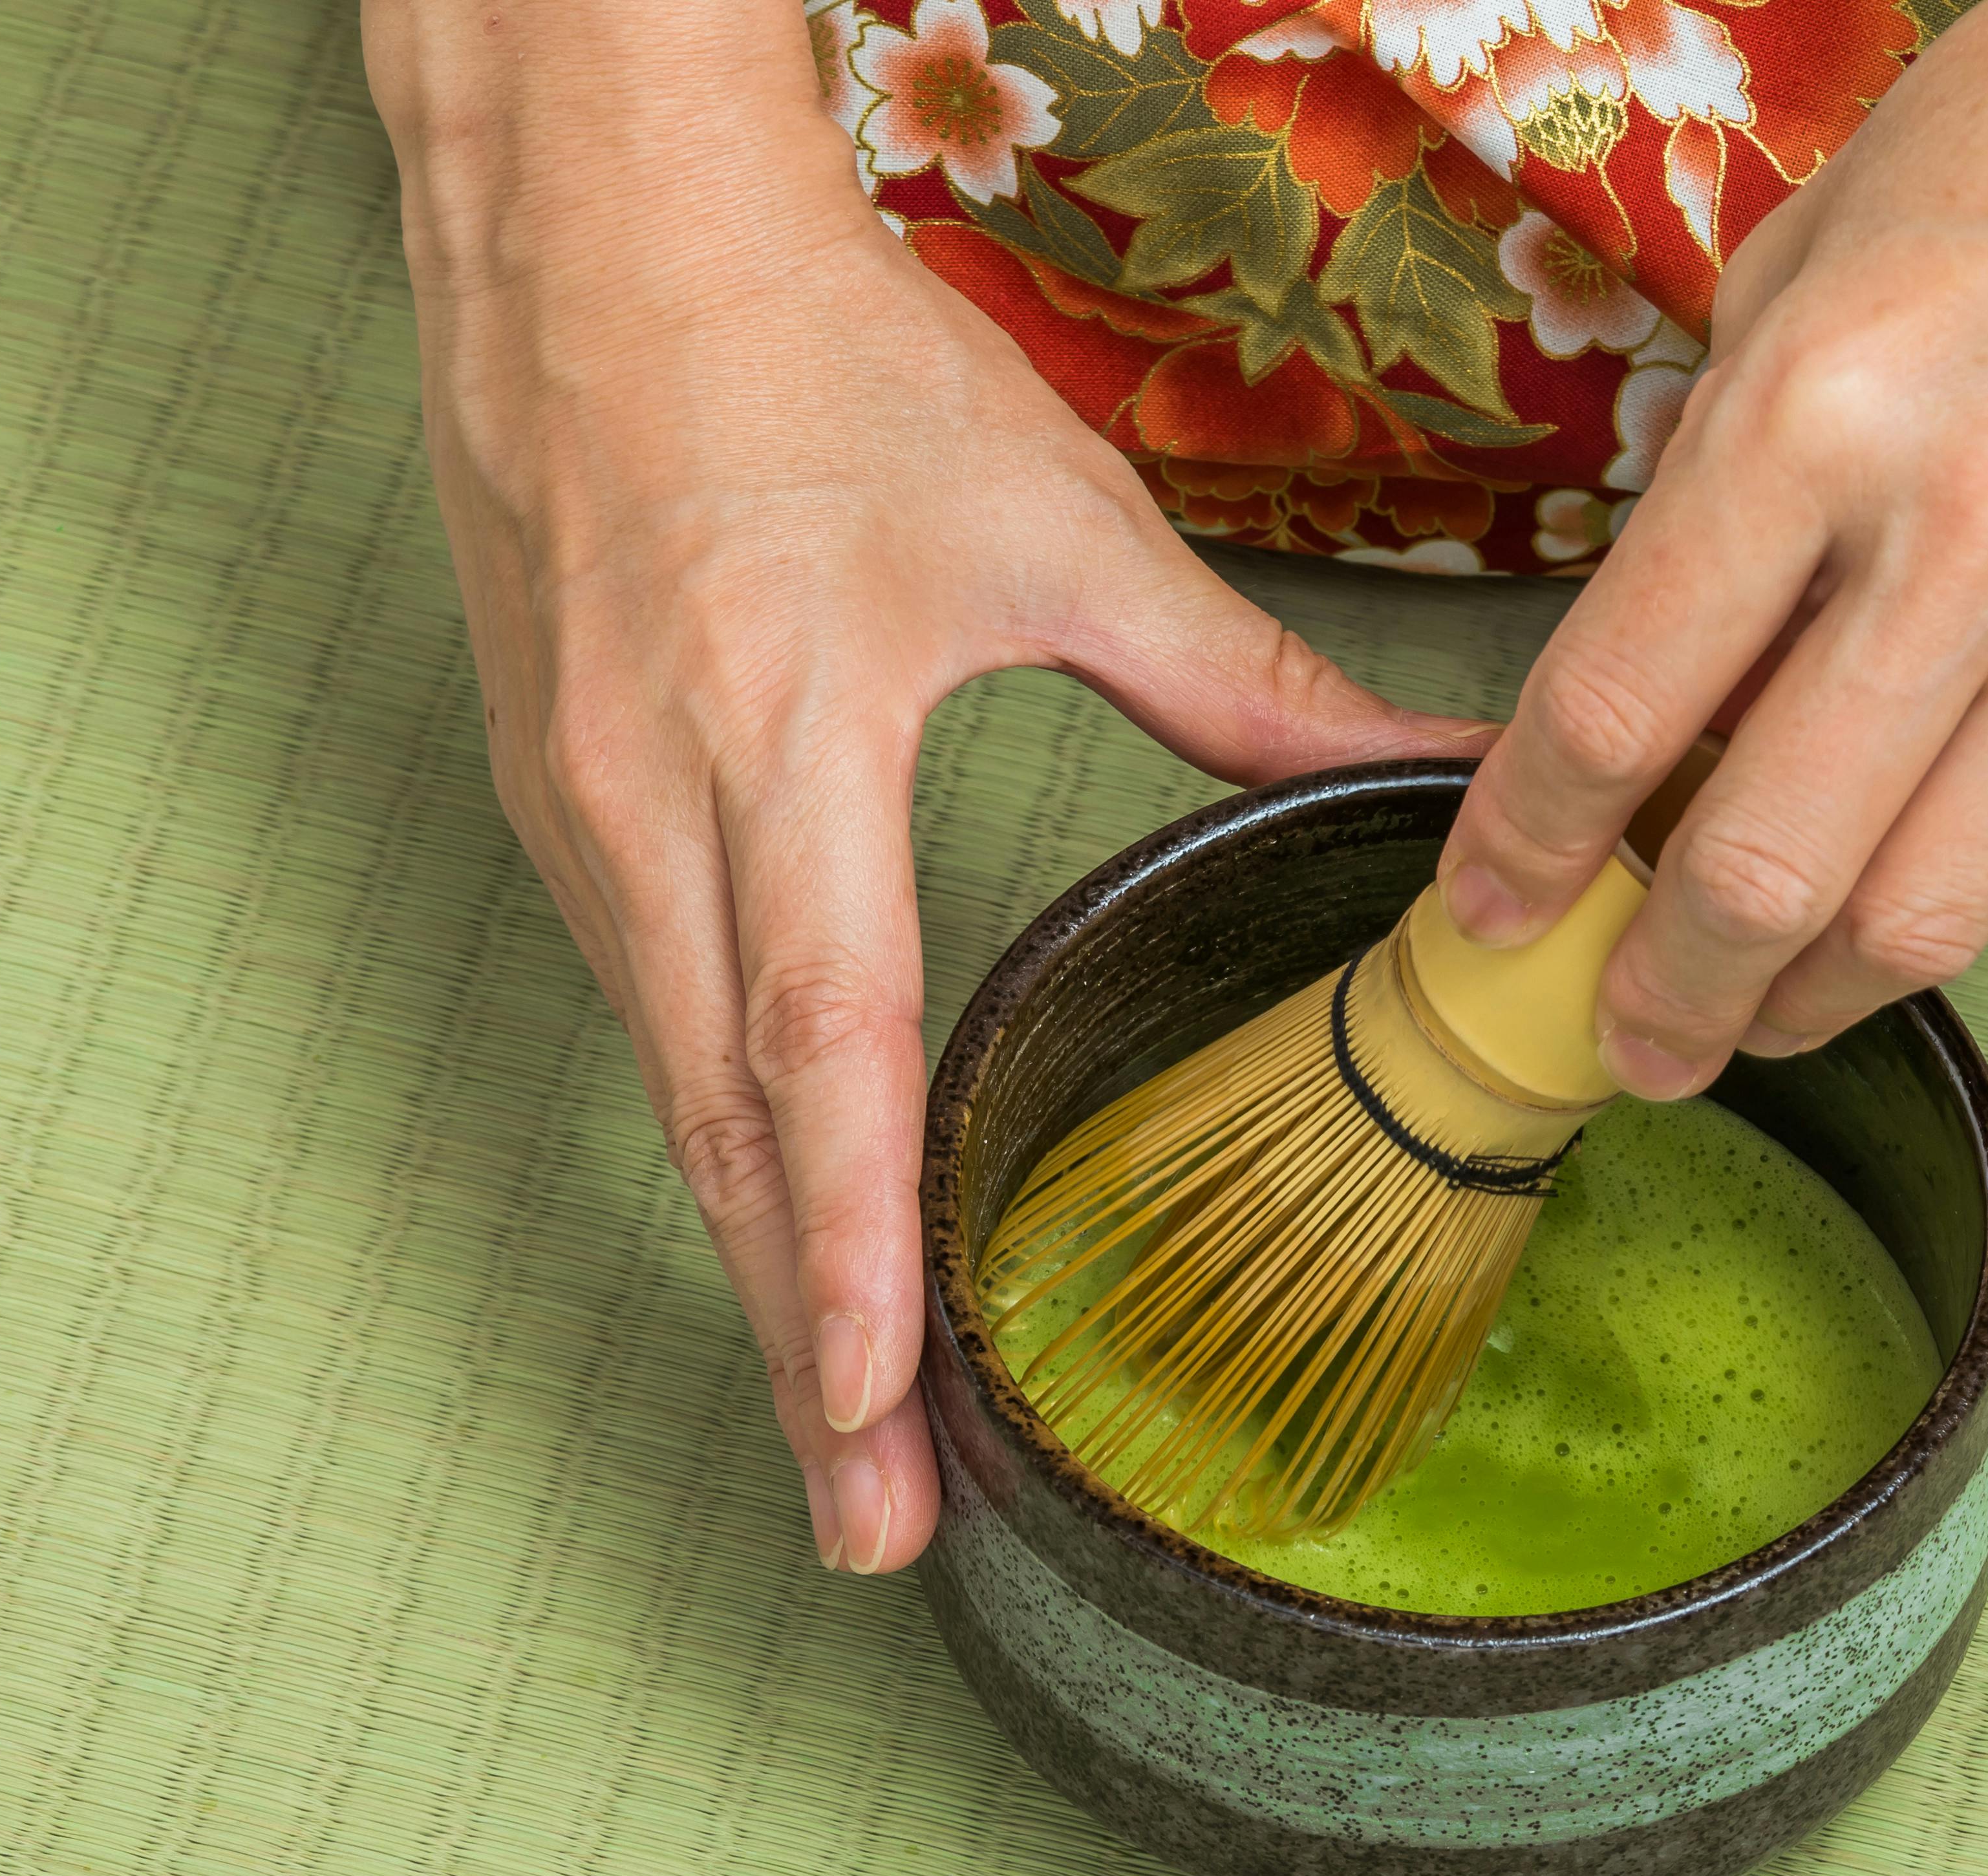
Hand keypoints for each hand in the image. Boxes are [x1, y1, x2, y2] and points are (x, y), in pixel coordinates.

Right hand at [367, 0, 1484, 1571]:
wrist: (585, 234)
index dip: (851, 1257)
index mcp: (782, 747)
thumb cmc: (813, 360)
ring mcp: (581, 823)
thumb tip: (1430, 774)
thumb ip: (1236, 685)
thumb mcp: (1049, 524)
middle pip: (732, 1139)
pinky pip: (651, 1020)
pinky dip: (725, 1145)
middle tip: (875, 1529)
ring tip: (848, 1420)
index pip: (820, 1052)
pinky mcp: (557, 808)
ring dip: (762, 1265)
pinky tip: (786, 1222)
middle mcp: (653, 817)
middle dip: (805, 1350)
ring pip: (680, 1098)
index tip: (884, 1423)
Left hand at [1436, 0, 1987, 1093]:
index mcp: (1823, 412)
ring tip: (1758, 1014)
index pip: (1617, 708)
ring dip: (1811, 1000)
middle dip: (1667, 994)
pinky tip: (1915, 856)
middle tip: (1629, 1040)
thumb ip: (1723, 477)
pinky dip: (1960, 870)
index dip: (1527, 847)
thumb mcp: (1817, 259)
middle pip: (1762, 869)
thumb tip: (1665, 675)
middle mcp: (1974, 540)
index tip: (1492, 911)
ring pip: (1925, 917)